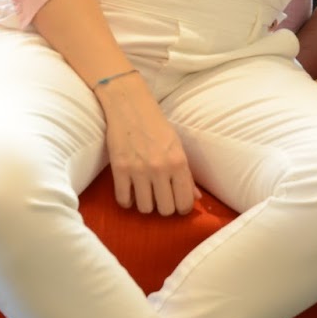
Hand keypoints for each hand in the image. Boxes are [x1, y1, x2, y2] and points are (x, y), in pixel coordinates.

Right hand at [95, 75, 199, 215]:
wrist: (131, 107)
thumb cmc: (157, 126)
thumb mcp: (178, 147)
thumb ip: (187, 174)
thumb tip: (196, 198)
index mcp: (179, 162)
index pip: (185, 202)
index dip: (182, 208)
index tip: (177, 205)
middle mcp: (160, 168)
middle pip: (165, 210)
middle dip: (164, 207)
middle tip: (161, 198)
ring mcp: (138, 170)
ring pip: (145, 209)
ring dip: (145, 204)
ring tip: (145, 194)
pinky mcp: (119, 170)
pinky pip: (123, 201)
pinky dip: (127, 201)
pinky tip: (130, 192)